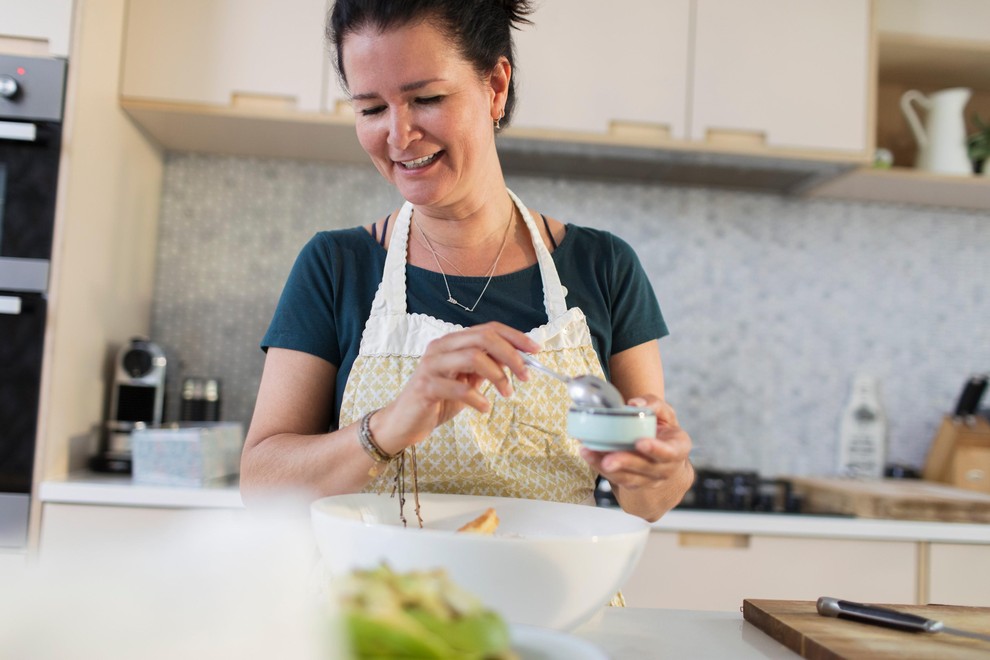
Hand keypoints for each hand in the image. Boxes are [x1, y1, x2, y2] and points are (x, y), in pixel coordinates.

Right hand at [373, 322, 539, 454]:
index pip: (488, 329)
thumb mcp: (468, 382)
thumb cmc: (437, 401)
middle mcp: (440, 347)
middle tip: (525, 375)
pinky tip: (484, 408)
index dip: (514, 337)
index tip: (535, 350)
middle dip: (510, 355)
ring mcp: (431, 365)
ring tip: (506, 394)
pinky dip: (478, 398)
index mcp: (452, 342)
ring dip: (497, 376)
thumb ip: (486, 369)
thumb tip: (516, 361)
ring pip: (473, 357)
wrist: (404, 423)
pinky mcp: (426, 386)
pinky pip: (460, 388)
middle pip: (483, 338)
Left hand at [579, 394, 692, 514]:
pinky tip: (589, 455)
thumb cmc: (664, 430)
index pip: (670, 452)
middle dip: (625, 462)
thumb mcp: (665, 413)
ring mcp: (649, 479)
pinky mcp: (633, 483)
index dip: (656, 449)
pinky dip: (600, 467)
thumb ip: (653, 404)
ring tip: (589, 454)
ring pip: (628, 477)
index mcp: (677, 449)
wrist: (665, 455)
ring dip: (606, 467)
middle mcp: (665, 468)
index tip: (640, 442)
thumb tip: (634, 403)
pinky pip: (616, 478)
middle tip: (608, 459)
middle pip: (645, 468)